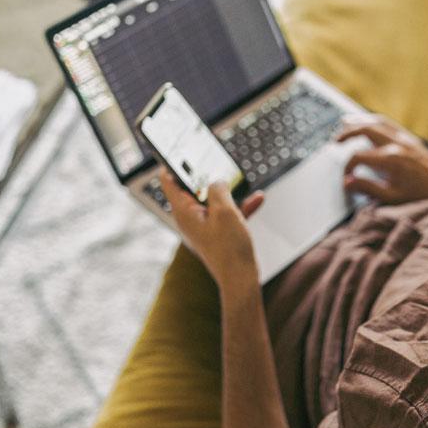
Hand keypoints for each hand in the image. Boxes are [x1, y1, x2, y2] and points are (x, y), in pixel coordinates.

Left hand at [158, 169, 264, 289]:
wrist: (240, 279)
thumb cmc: (229, 248)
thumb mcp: (224, 210)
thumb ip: (218, 188)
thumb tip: (217, 182)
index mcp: (183, 212)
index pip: (169, 181)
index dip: (172, 163)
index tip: (175, 148)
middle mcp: (189, 219)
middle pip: (192, 188)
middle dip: (205, 175)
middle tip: (212, 159)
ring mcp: (204, 227)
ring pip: (213, 200)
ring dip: (228, 191)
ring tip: (239, 179)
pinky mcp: (217, 234)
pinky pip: (226, 214)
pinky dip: (239, 206)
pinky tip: (258, 198)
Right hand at [336, 114, 427, 203]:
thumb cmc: (420, 196)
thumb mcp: (391, 197)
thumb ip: (367, 188)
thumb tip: (347, 182)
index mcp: (390, 160)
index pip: (359, 156)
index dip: (348, 167)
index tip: (346, 178)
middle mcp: (397, 145)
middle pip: (365, 129)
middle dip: (347, 133)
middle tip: (335, 141)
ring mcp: (405, 139)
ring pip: (377, 122)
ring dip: (360, 121)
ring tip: (346, 123)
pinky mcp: (411, 139)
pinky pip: (389, 124)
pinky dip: (375, 122)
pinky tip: (368, 124)